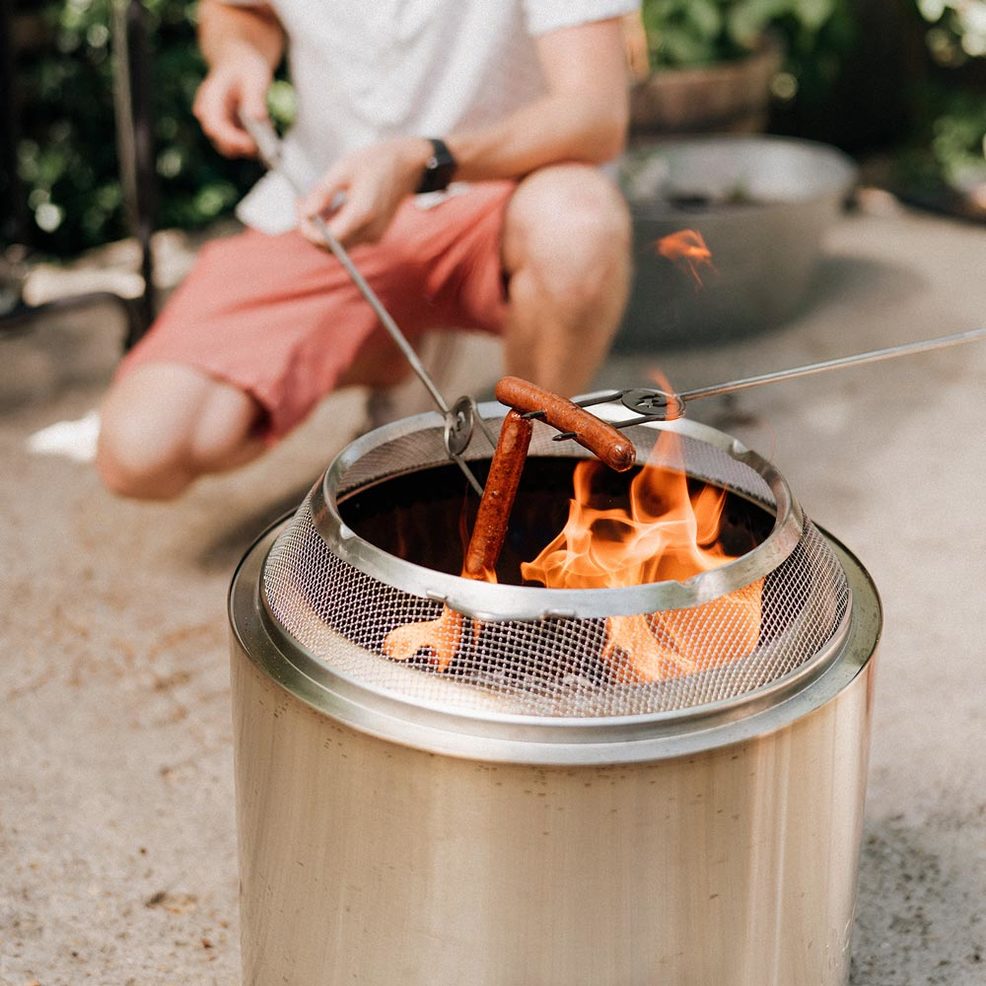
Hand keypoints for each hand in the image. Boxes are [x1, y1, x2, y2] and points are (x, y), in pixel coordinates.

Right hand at [193, 45, 272, 157]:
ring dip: (250, 150)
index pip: (214, 126)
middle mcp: (210, 115)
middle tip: (266, 149)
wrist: (238, 62)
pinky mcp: (229, 131)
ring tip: (270, 145)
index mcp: (211, 98)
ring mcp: (219, 125)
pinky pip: (239, 145)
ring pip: (231, 148)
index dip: (232, 139)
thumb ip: (254, 97)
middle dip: (243, 149)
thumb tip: (257, 117)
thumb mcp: (254, 76)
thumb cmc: (245, 67)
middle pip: (221, 143)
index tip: (251, 144)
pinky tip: (267, 140)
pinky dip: (253, 146)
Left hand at [298, 137, 431, 249]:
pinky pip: (349, 239)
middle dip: (312, 231)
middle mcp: (370, 231)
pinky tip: (332, 206)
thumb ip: (322, 193)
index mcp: (362, 214)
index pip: (328, 239)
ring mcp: (374, 235)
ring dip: (323, 229)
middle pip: (332, 247)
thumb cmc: (376, 162)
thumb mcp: (343, 169)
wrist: (407, 165)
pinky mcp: (374, 234)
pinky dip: (335, 227)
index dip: (309, 230)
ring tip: (317, 201)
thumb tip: (305, 212)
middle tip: (302, 205)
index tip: (301, 209)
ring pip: (338, 245)